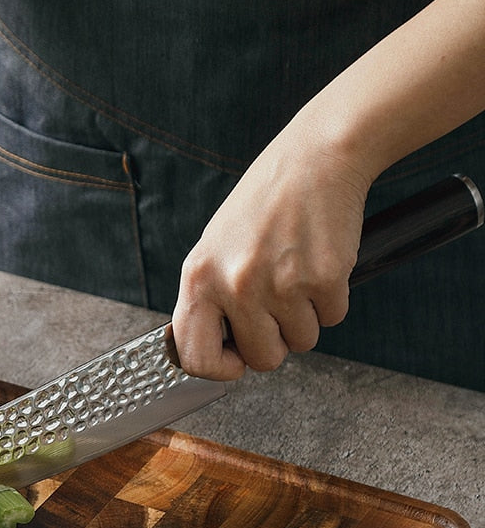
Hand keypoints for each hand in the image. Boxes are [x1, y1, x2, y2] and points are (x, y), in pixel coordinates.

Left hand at [172, 147, 369, 379]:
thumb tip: (213, 351)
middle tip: (276, 306)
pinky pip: (331, 319)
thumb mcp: (214, 249)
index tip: (234, 362)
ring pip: (300, 342)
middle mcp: (235, 284)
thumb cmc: (264, 205)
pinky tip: (318, 264)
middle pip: (261, 359)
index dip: (218, 369)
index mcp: (199, 278)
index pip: (195, 356)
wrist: (316, 158)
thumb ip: (209, 299)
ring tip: (296, 275)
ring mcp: (281, 284)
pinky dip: (330, 300)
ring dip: (304, 318)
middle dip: (274, 341)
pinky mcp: (325, 278)